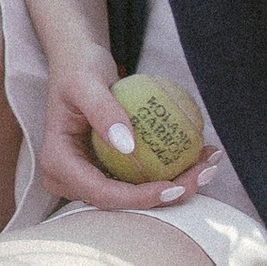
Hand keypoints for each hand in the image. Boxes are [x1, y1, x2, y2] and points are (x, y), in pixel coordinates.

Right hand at [32, 51, 209, 214]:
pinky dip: (169, 170)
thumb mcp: (86, 81)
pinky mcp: (107, 171)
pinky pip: (140, 178)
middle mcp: (71, 180)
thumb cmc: (78, 68)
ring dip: (177, 184)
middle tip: (204, 172)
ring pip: (136, 194)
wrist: (77, 64)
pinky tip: (200, 156)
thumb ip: (102, 110)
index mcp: (58, 165)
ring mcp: (89, 178)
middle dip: (168, 195)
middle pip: (123, 201)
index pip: (102, 195)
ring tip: (209, 163)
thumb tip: (127, 147)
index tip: (174, 186)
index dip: (139, 198)